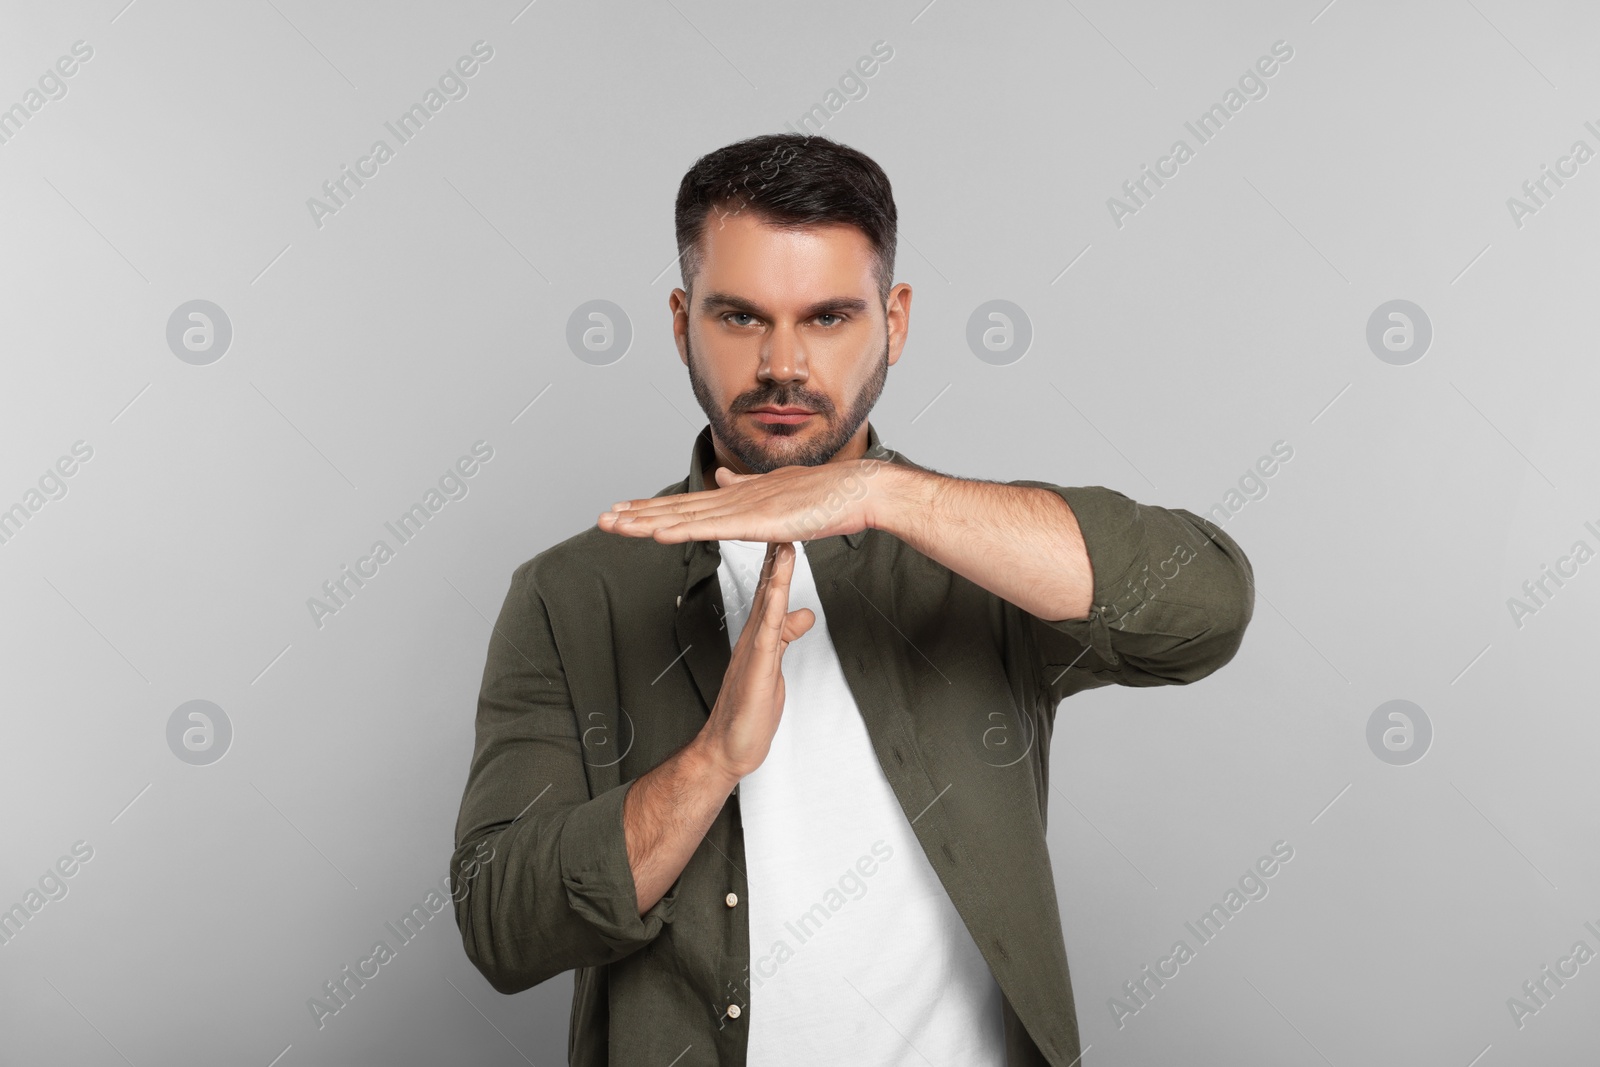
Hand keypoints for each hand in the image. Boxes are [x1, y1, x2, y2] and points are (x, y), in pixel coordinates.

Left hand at [597, 459, 887, 542]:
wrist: (856, 491)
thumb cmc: (825, 495)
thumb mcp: (777, 491)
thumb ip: (746, 486)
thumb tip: (721, 477)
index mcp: (738, 498)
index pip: (687, 505)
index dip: (653, 508)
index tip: (624, 511)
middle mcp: (734, 500)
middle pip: (677, 509)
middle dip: (638, 515)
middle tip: (602, 519)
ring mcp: (744, 510)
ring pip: (687, 518)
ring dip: (648, 523)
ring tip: (615, 525)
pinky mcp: (758, 522)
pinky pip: (713, 530)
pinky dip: (683, 531)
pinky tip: (658, 534)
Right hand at [694, 541, 814, 782]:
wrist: (728, 746)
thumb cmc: (749, 709)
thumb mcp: (776, 664)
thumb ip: (788, 635)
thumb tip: (805, 613)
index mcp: (760, 632)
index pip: (769, 587)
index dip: (778, 557)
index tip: (785, 525)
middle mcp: (754, 633)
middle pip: (765, 586)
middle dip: (774, 552)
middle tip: (781, 516)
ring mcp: (755, 648)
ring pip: (766, 602)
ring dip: (775, 572)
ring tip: (785, 541)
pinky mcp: (758, 666)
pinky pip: (767, 631)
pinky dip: (773, 606)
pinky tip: (779, 588)